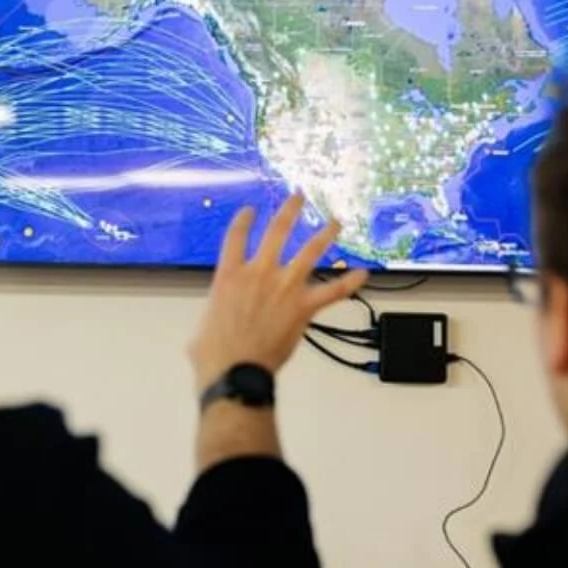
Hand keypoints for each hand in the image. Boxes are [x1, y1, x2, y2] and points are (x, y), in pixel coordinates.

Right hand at [189, 193, 368, 389]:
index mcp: (229, 274)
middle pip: (277, 231)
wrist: (235, 370)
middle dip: (290, 211)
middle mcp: (259, 272)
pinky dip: (349, 283)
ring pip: (310, 252)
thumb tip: (220, 318)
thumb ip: (217, 310)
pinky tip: (363, 274)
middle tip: (299, 197)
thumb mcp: (204, 322)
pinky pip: (333, 292)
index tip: (250, 210)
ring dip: (325, 234)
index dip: (244, 220)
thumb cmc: (212, 352)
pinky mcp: (304, 306)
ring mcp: (284, 287)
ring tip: (336, 222)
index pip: (236, 236)